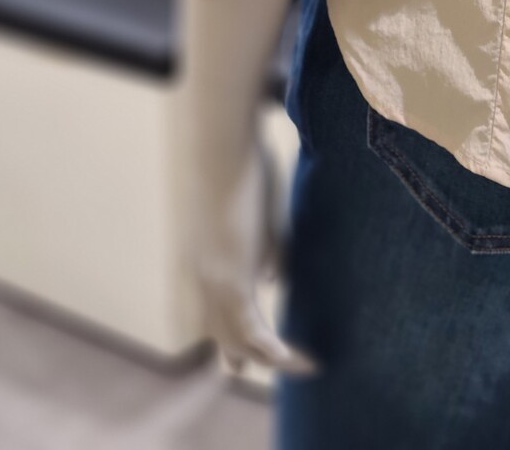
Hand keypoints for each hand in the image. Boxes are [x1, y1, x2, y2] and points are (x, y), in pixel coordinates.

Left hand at [192, 125, 316, 376]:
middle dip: (251, 357)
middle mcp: (203, 278)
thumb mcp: (259, 218)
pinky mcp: (231, 280)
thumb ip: (267, 253)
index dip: (237, 335)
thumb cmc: (243, 166)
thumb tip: (275, 282)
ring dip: (272, 359)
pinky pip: (255, 334)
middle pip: (224, 336)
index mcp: (206, 261)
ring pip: (238, 342)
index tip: (263, 346)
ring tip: (306, 365)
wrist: (222, 145)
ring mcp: (214, 282)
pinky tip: (303, 360)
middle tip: (285, 363)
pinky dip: (279, 353)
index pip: (217, 313)